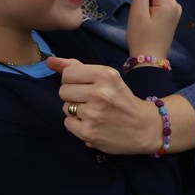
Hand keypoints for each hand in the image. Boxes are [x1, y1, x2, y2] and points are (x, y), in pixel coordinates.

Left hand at [49, 56, 163, 153]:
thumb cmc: (122, 100)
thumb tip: (50, 61)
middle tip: (91, 101)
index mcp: (106, 75)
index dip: (73, 80)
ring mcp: (94, 115)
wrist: (145, 127)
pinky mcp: (89, 133)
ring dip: (76, 110)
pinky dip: (77, 125)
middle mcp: (100, 93)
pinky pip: (68, 123)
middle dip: (73, 95)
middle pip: (63, 91)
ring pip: (65, 107)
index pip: (68, 74)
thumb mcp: (107, 77)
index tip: (85, 86)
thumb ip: (77, 67)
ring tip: (94, 113)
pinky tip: (92, 124)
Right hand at [126, 0, 181, 58]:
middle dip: (145, 2)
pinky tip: (150, 25)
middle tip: (142, 19)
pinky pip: (159, 8)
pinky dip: (152, 14)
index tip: (139, 12)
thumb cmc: (141, 36)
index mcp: (169, 2)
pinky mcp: (173, 19)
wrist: (149, 59)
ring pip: (156, 0)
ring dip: (148, 8)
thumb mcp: (137, 12)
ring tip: (146, 23)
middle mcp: (176, 4)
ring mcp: (176, 12)